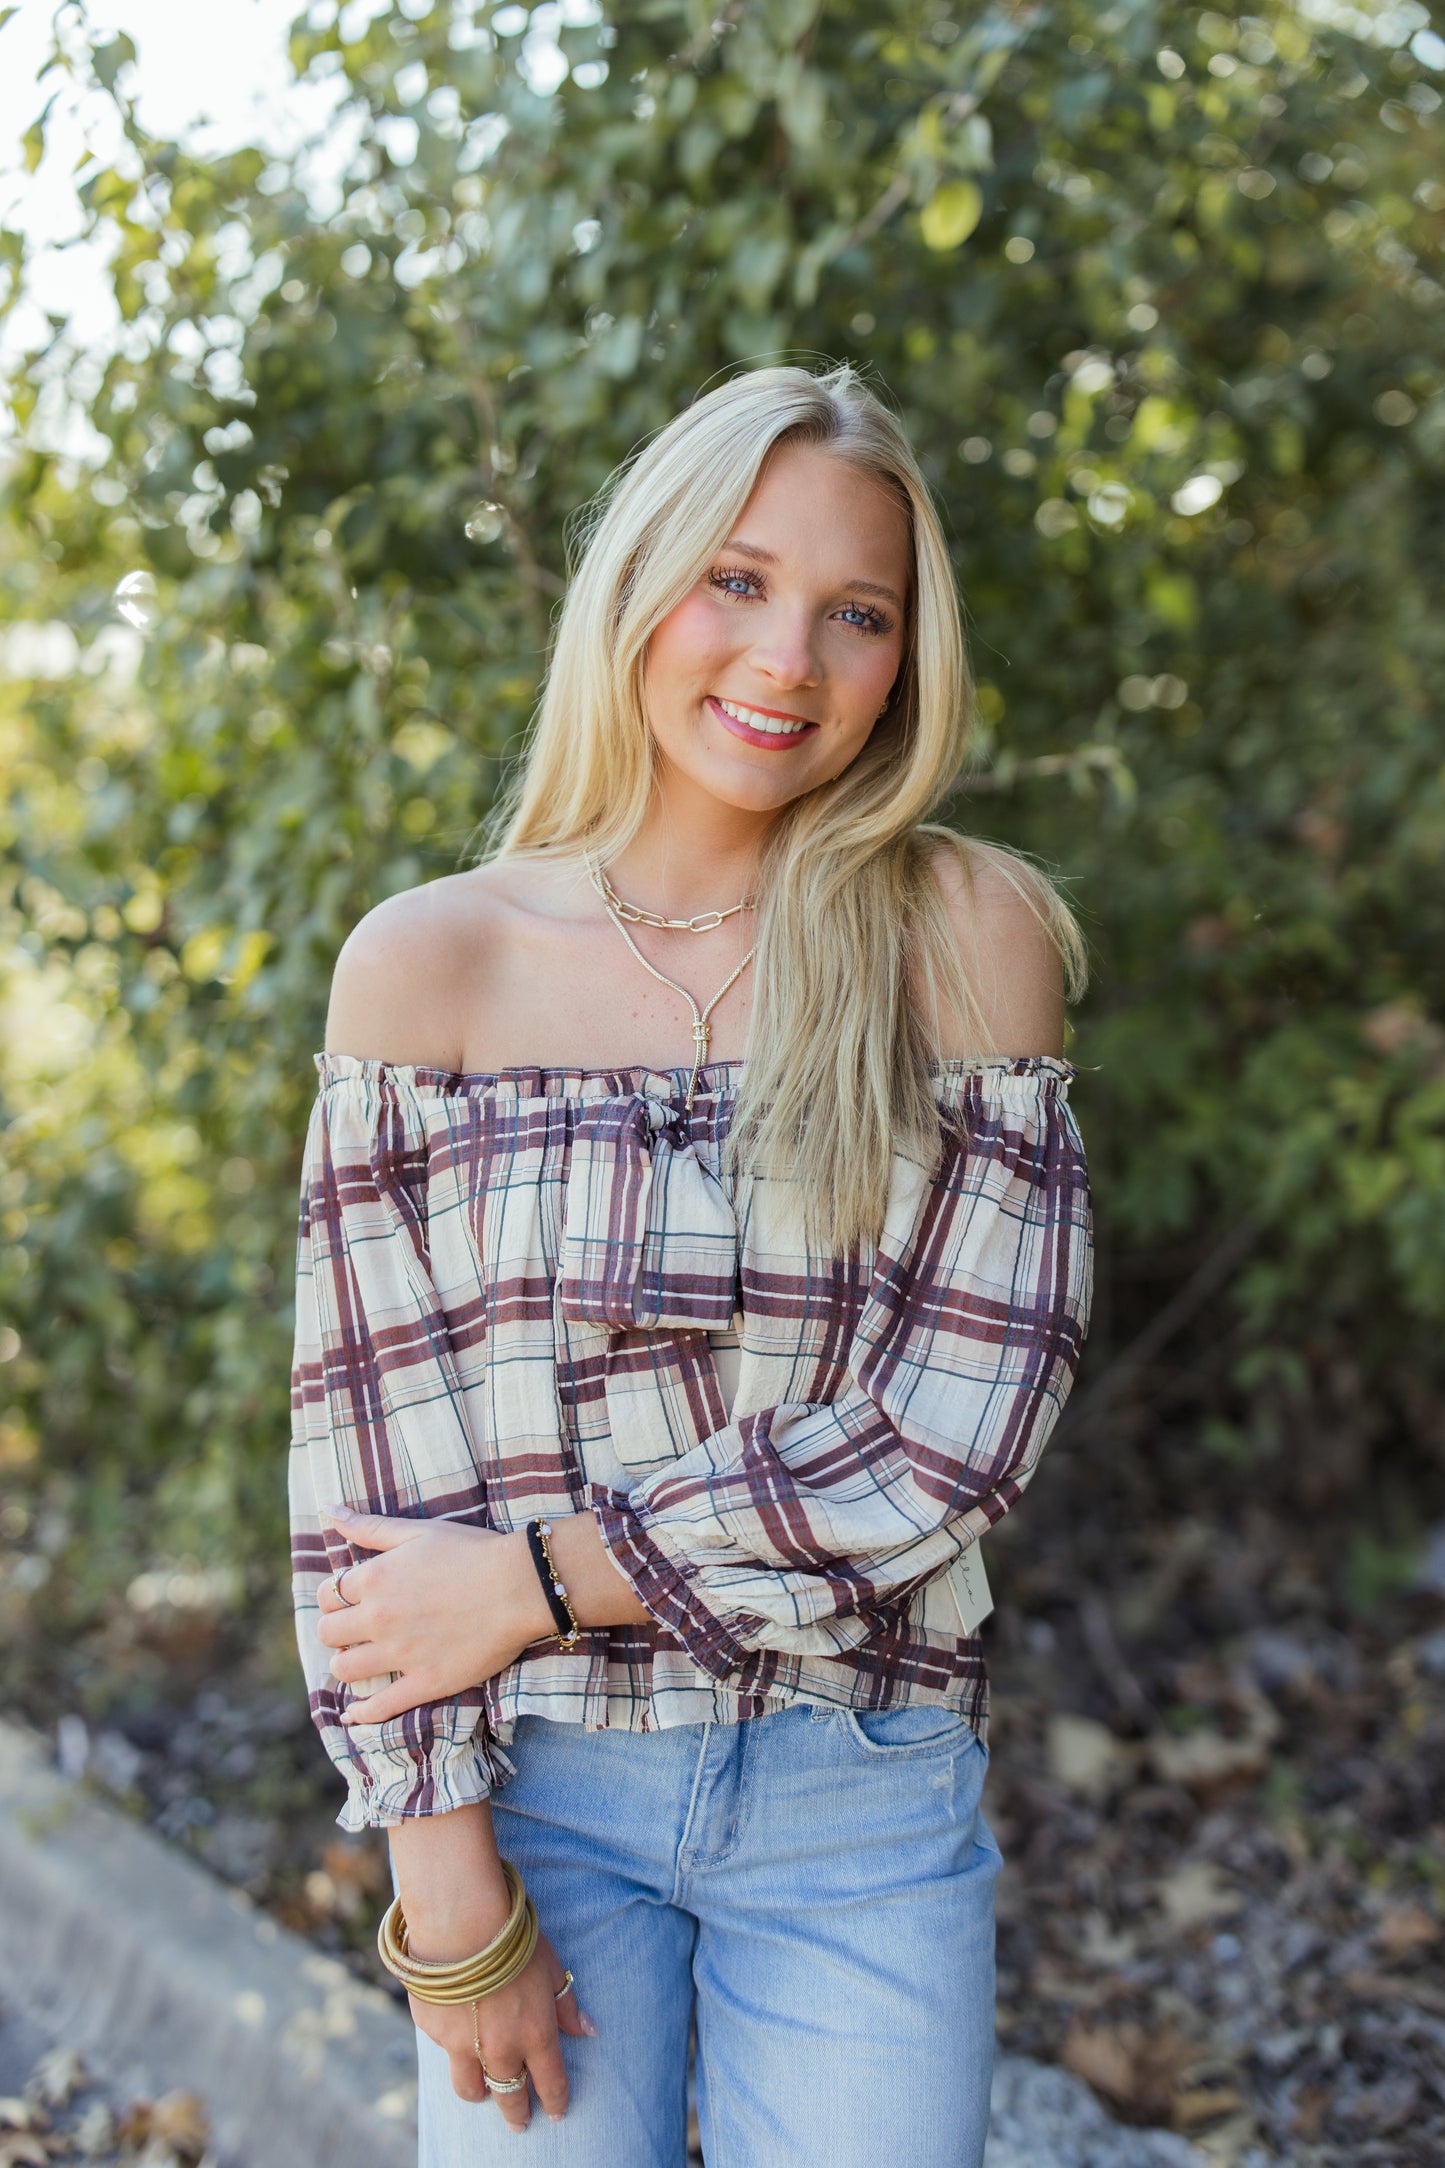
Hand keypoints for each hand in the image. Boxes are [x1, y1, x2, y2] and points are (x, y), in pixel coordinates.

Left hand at [316, 1508, 552, 1725]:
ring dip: (346, 1664)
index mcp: (375, 1579)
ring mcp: (400, 1655)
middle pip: (328, 1633)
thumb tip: (330, 1512)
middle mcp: (379, 1618)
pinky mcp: (424, 1683)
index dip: (334, 1597)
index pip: (328, 1595)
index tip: (349, 1600)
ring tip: (361, 1659)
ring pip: (345, 1669)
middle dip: (337, 1630)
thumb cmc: (473, 1552)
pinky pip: (379, 1708)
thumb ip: (371, 1527)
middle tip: (354, 1630)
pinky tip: (354, 1713)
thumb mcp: (419, 1532)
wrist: (521, 1585)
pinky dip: (361, 1714)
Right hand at [409, 1931, 597, 2129]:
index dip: (556, 2101)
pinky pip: (446, 2051)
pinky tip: (455, 2029)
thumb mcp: (550, 1965)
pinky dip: (453, 2046)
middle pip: (510, 2097)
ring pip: (471, 2088)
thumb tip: (588, 2031)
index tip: (557, 2113)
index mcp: (535, 2033)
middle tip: (519, 2124)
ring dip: (480, 2092)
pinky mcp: (435, 2034)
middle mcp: (501, 2049)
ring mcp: (463, 2046)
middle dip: (517, 2114)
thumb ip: (565, 2003)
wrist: (460, 1924)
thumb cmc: (512, 1938)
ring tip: (483, 2092)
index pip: (550, 2082)